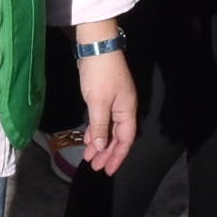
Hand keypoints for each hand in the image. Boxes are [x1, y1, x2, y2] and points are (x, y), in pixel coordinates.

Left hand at [75, 43, 137, 176]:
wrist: (96, 46)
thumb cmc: (99, 74)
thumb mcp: (98, 102)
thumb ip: (100, 126)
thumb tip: (101, 148)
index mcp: (127, 111)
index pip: (125, 140)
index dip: (117, 156)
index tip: (108, 170)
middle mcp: (124, 108)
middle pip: (118, 137)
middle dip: (107, 153)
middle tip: (95, 167)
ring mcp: (115, 102)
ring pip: (109, 129)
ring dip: (100, 143)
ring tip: (89, 157)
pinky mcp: (105, 96)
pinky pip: (103, 120)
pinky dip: (96, 130)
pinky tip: (89, 138)